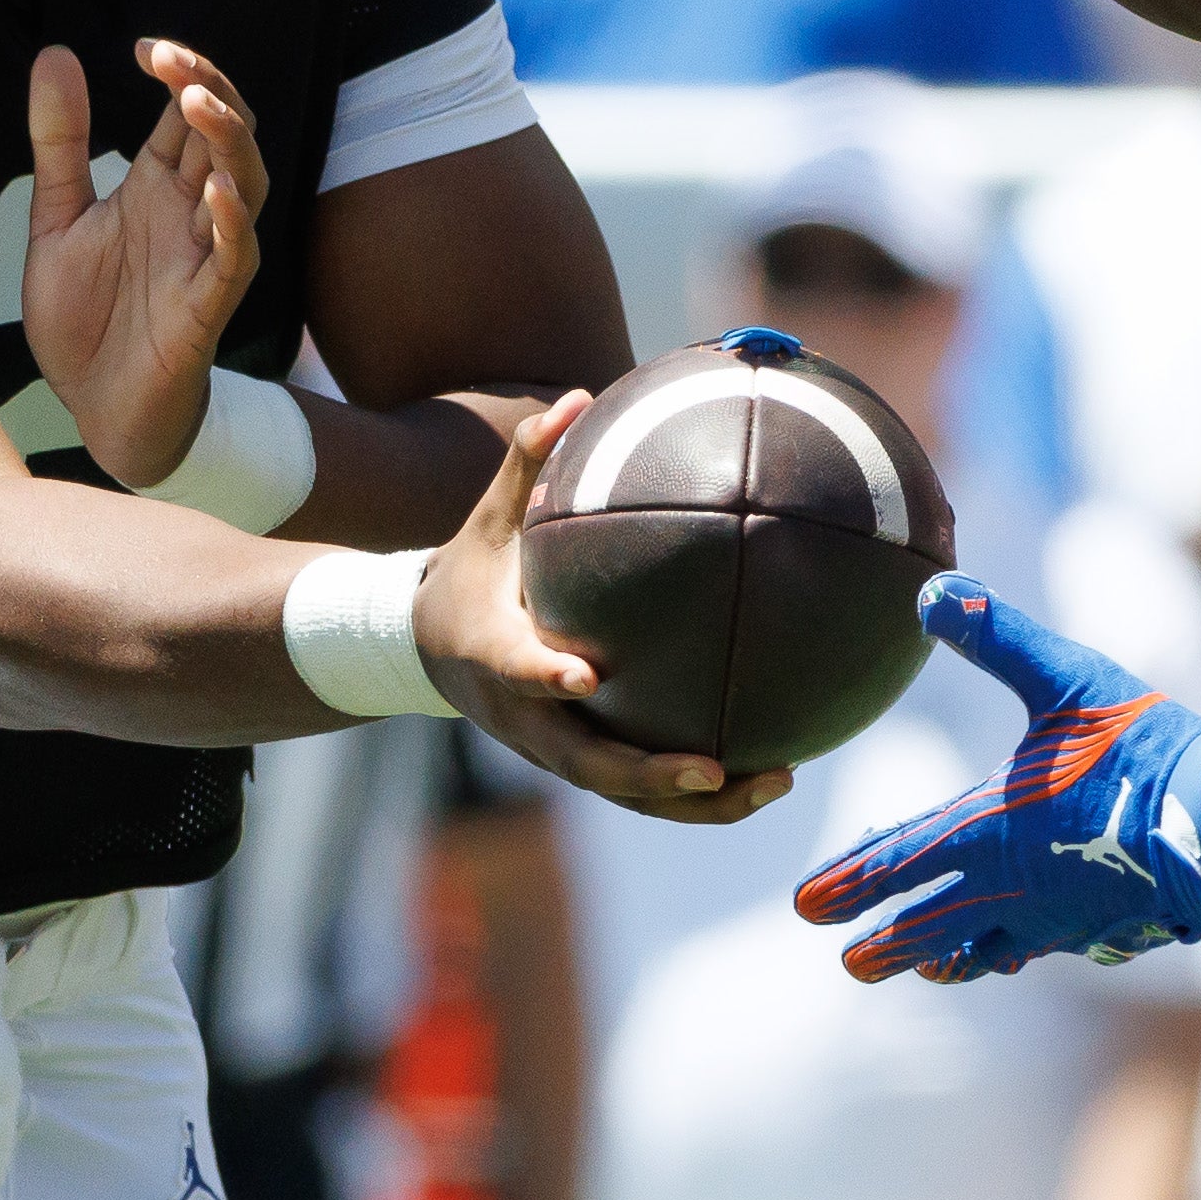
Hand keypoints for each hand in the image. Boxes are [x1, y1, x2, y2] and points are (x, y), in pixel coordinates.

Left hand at [22, 38, 268, 488]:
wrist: (92, 409)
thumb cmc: (85, 318)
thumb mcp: (55, 218)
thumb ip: (60, 142)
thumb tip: (56, 53)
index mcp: (157, 187)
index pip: (188, 111)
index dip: (180, 71)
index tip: (144, 48)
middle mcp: (189, 213)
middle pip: (225, 134)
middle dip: (210, 89)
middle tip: (173, 60)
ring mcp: (204, 256)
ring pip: (244, 184)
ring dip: (229, 142)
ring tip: (199, 104)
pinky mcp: (208, 305)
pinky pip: (235, 258)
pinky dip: (234, 222)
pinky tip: (218, 191)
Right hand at [414, 392, 797, 825]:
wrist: (427, 648)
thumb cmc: (473, 572)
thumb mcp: (488, 519)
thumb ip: (527, 463)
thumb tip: (574, 397)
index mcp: (494, 655)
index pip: (519, 670)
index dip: (547, 679)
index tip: (587, 677)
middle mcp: (524, 717)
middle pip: (586, 763)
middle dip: (649, 773)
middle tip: (714, 768)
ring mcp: (554, 749)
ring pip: (624, 792)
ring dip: (695, 802)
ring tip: (773, 781)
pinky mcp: (581, 761)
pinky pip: (642, 790)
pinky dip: (701, 794)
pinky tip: (770, 772)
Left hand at [794, 577, 1200, 979]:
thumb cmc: (1146, 746)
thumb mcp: (1068, 676)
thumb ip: (997, 634)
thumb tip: (932, 590)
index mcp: (990, 827)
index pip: (897, 862)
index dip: (848, 883)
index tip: (805, 905)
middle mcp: (1010, 886)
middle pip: (926, 928)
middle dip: (881, 945)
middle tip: (848, 961)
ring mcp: (1055, 918)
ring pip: (980, 952)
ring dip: (941, 958)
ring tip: (922, 968)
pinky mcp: (1098, 930)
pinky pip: (1036, 950)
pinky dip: (1008, 952)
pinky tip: (1014, 949)